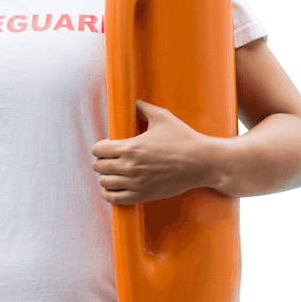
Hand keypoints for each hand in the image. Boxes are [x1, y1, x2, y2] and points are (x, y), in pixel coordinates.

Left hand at [92, 100, 216, 204]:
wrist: (203, 162)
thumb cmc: (184, 138)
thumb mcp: (163, 117)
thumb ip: (143, 109)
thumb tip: (134, 102)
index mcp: (130, 147)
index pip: (98, 150)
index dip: (100, 147)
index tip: (108, 147)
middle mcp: (129, 166)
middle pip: (98, 166)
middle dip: (102, 161)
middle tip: (111, 160)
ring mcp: (136, 183)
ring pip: (104, 182)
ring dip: (106, 177)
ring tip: (113, 173)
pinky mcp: (143, 195)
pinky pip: (115, 199)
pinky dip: (110, 194)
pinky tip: (113, 189)